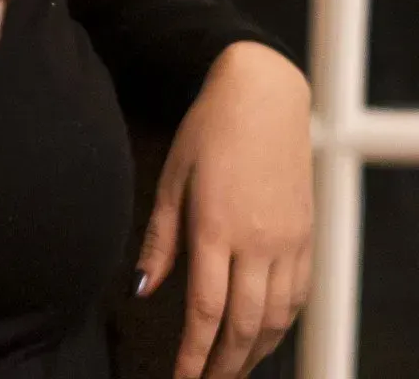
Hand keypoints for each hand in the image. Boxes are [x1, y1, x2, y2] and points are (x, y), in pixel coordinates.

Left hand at [136, 42, 312, 378]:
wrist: (263, 98)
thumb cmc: (208, 133)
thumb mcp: (171, 180)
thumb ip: (159, 240)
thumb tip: (143, 290)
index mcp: (216, 227)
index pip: (206, 310)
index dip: (193, 352)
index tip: (180, 377)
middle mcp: (258, 241)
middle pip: (244, 323)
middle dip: (224, 363)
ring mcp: (288, 241)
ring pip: (276, 317)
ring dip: (254, 351)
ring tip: (230, 369)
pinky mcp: (306, 236)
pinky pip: (298, 295)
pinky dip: (281, 324)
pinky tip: (262, 334)